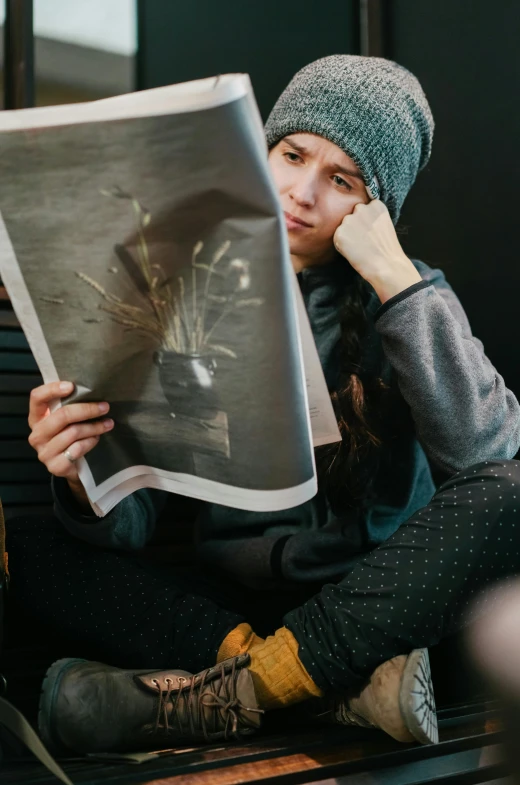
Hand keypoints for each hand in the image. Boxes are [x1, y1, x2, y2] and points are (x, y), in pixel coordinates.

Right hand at [28, 381, 113, 506]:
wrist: (74, 467)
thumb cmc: (71, 438)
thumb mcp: (67, 420)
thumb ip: (68, 405)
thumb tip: (89, 388)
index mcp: (37, 418)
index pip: (37, 398)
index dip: (52, 389)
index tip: (72, 386)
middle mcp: (37, 435)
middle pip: (62, 415)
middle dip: (87, 410)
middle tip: (105, 407)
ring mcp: (44, 452)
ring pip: (73, 432)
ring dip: (94, 427)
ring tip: (107, 424)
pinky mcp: (55, 466)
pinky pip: (77, 448)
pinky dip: (90, 442)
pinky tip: (96, 439)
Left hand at [333, 199, 421, 302]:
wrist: (387, 265)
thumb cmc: (387, 250)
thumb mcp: (384, 224)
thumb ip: (371, 218)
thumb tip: (358, 222)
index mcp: (375, 205)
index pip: (363, 209)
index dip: (365, 222)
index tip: (371, 232)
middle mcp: (361, 208)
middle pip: (351, 215)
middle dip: (354, 226)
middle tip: (364, 241)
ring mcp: (349, 220)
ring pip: (343, 226)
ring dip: (347, 235)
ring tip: (360, 247)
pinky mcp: (340, 233)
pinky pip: (337, 238)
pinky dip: (342, 246)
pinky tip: (354, 252)